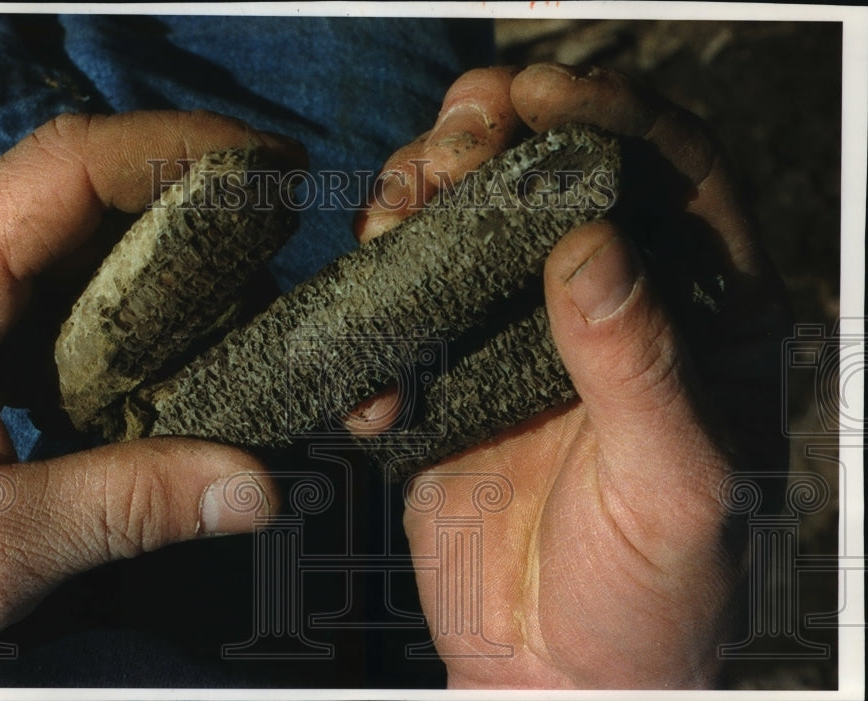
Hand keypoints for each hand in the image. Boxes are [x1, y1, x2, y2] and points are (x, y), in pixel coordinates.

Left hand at [0, 111, 304, 684]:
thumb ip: (124, 506)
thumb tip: (254, 488)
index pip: (67, 171)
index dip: (176, 149)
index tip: (267, 164)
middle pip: (87, 201)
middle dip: (192, 214)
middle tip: (278, 245)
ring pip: (85, 253)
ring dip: (172, 272)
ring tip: (247, 307)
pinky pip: (72, 309)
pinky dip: (141, 324)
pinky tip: (188, 356)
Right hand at [355, 65, 790, 687]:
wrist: (557, 674)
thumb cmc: (651, 597)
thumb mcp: (674, 488)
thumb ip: (641, 367)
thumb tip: (590, 246)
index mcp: (692, 319)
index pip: (668, 172)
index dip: (610, 113)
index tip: (543, 94)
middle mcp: (599, 310)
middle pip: (549, 177)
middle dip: (496, 139)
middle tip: (455, 142)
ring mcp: (513, 337)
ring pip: (464, 225)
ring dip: (421, 200)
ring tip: (396, 214)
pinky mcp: (444, 377)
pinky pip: (400, 309)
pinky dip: (372, 309)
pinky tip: (373, 368)